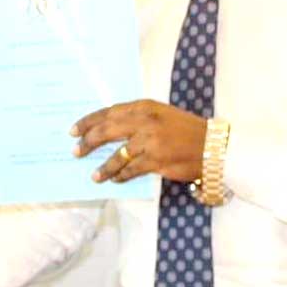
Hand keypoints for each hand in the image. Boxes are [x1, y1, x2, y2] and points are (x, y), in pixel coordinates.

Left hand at [71, 99, 205, 183]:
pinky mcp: (156, 160)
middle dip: (88, 142)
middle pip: (107, 131)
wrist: (212, 146)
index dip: (89, 121)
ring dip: (103, 167)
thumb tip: (106, 129)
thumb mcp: (160, 115)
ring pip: (117, 155)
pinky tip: (115, 179)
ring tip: (94, 175)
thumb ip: (136, 118)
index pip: (109, 112)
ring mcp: (150, 141)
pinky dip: (120, 176)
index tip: (74, 130)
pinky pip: (130, 170)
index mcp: (144, 106)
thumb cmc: (185, 129)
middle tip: (76, 151)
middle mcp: (144, 121)